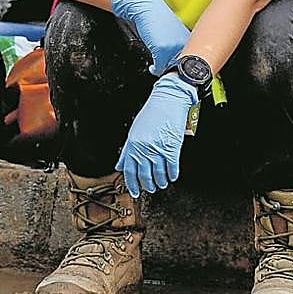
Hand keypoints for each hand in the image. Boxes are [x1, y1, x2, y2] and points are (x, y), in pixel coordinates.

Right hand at [110, 0, 190, 75]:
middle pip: (180, 67)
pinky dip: (155, 69)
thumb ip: (177, 48)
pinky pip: (159, 68)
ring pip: (169, 68)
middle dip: (172, 71)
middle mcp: (184, 44)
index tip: (177, 71)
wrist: (147, 8)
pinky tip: (153, 66)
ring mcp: (173, 47)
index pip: (189, 62)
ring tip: (158, 66)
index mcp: (190, 40)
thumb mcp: (173, 34)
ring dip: (163, 70)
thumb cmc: (158, 20)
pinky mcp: (162, 49)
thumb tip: (176, 65)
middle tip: (165, 70)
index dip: (181, 68)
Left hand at [116, 71, 197, 197]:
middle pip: (144, 176)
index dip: (132, 185)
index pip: (130, 172)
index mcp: (133, 145)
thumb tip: (120, 166)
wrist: (168, 101)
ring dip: (160, 183)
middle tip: (150, 188)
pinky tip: (171, 177)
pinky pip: (172, 169)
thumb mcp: (133, 132)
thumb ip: (126, 151)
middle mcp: (145, 149)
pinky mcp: (173, 149)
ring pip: (159, 175)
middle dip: (147, 186)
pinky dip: (172, 176)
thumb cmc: (150, 114)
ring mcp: (159, 150)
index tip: (135, 192)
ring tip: (161, 184)